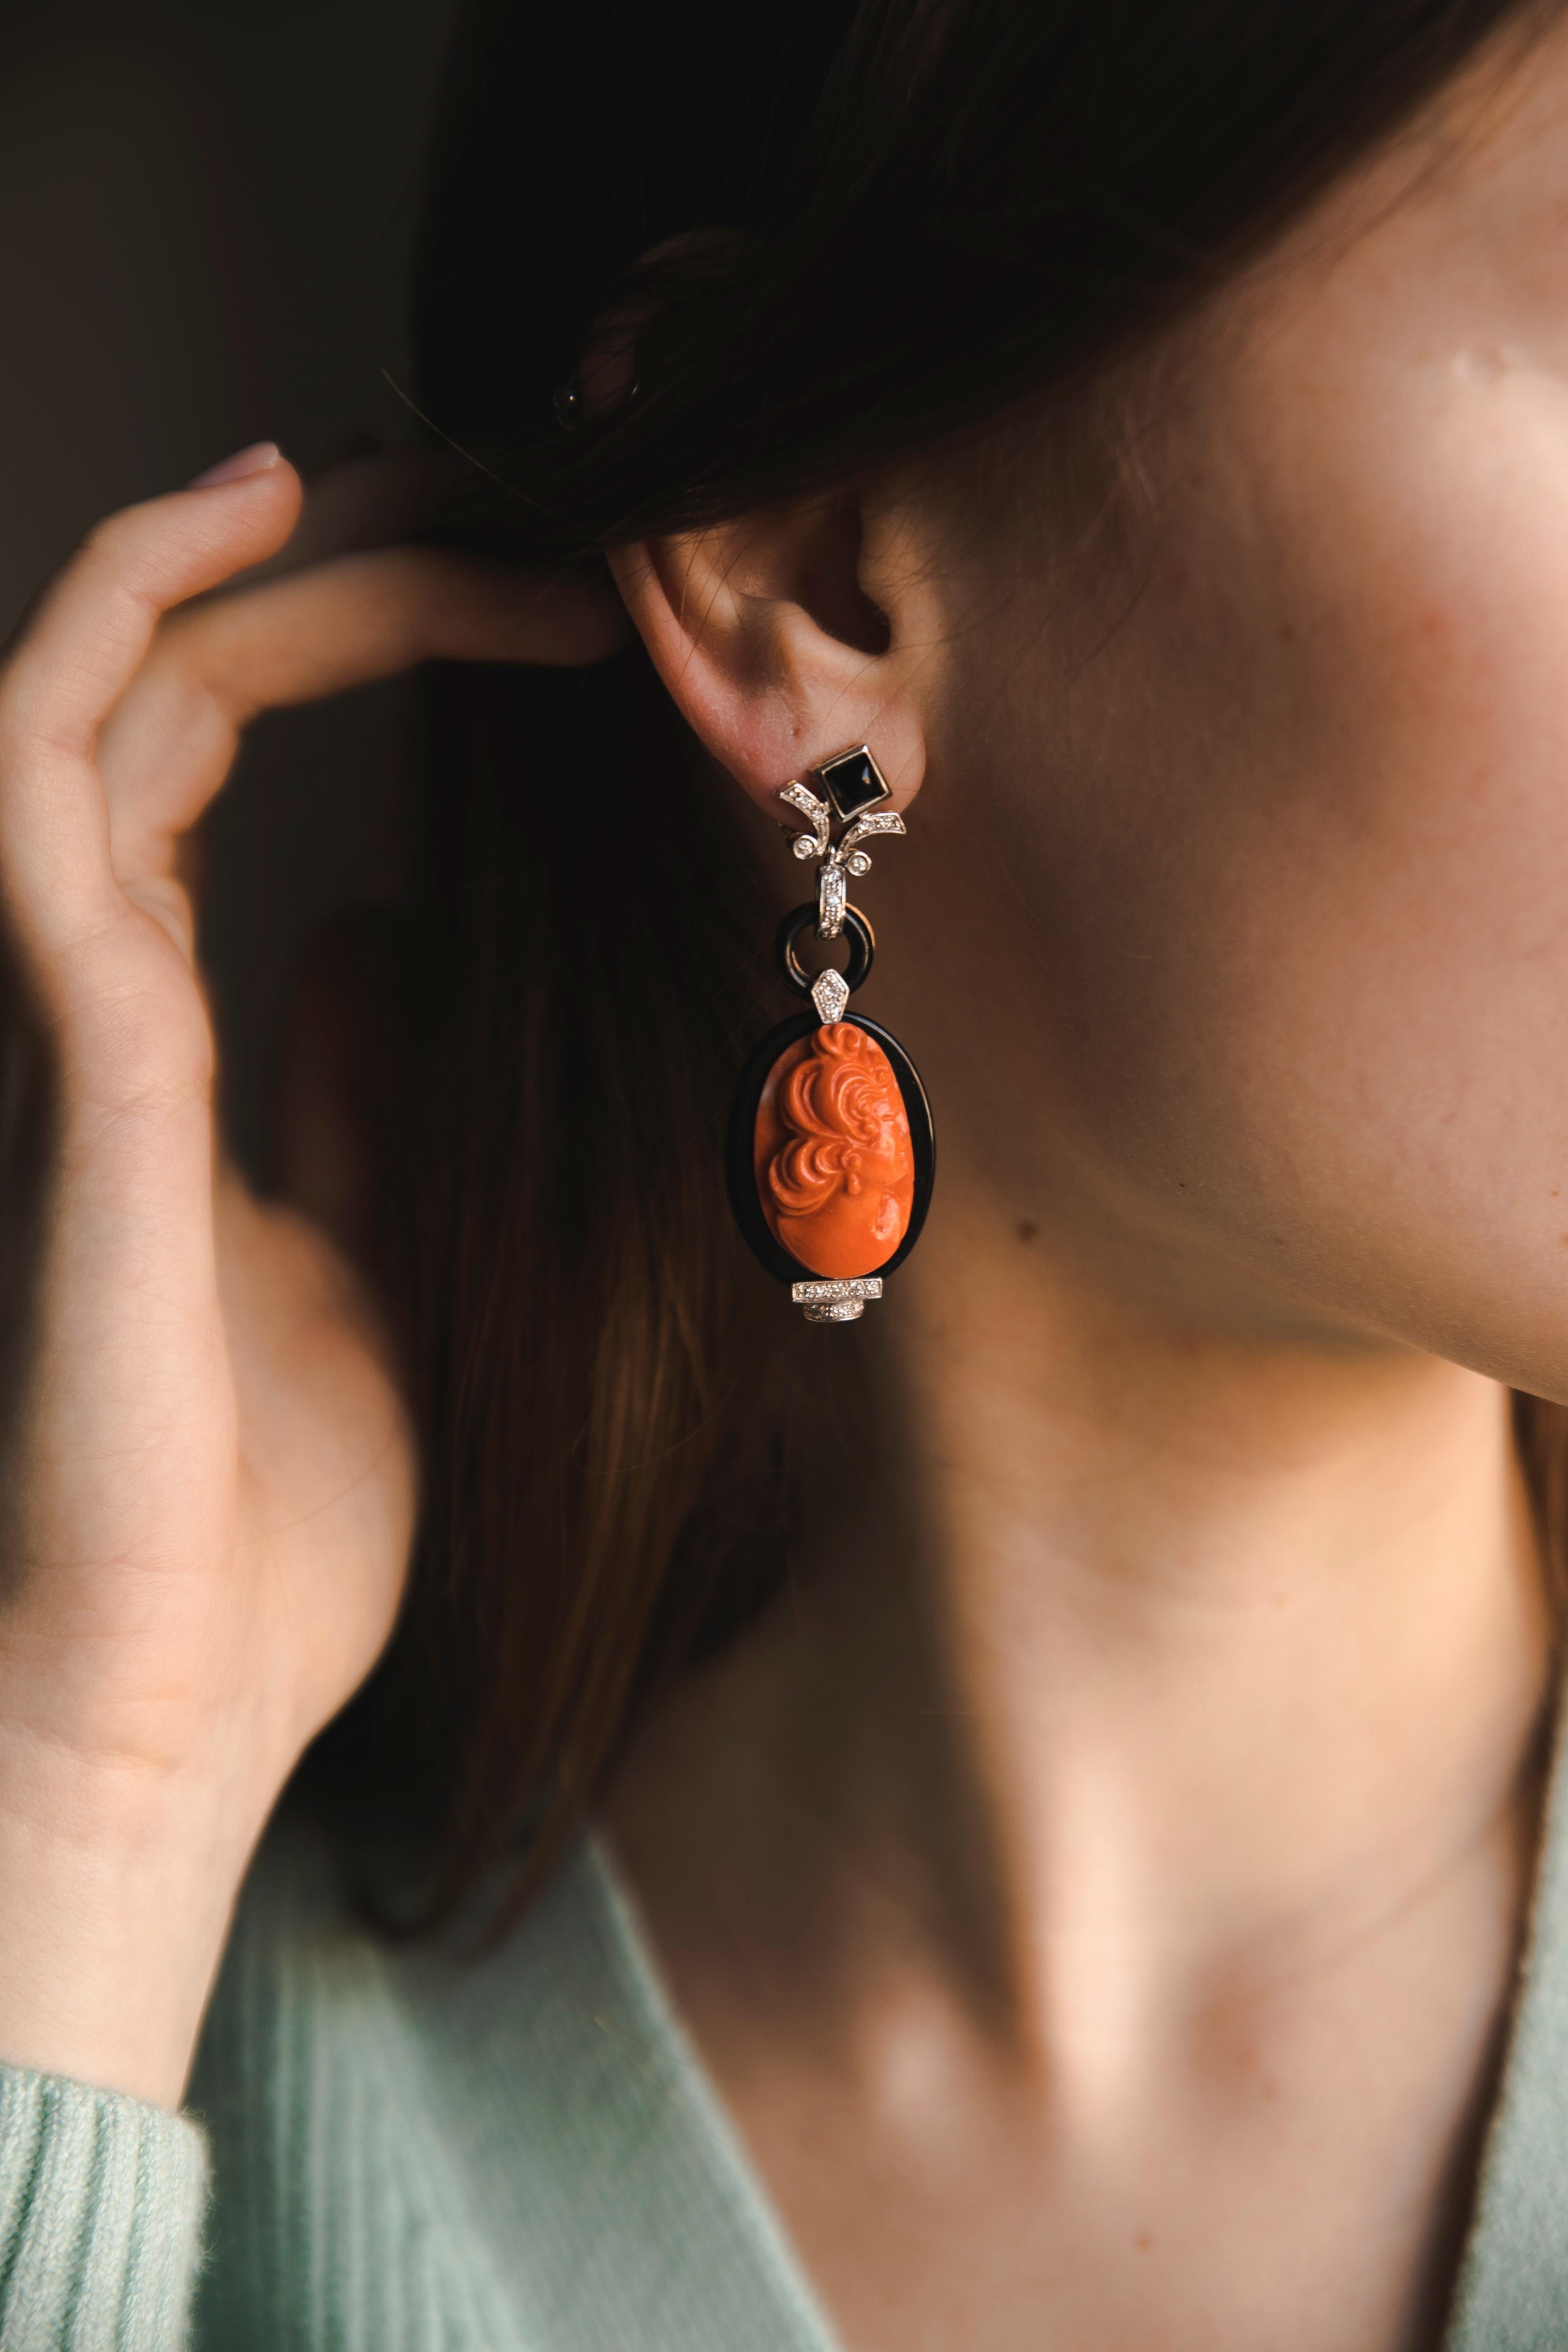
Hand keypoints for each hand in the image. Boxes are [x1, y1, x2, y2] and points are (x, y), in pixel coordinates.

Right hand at [0, 445, 620, 2106]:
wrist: (176, 1698)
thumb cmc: (266, 1524)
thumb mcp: (359, 1263)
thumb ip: (342, 1102)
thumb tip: (362, 949)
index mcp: (151, 1042)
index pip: (207, 760)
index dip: (343, 642)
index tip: (525, 593)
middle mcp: (82, 1001)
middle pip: (168, 693)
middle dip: (318, 567)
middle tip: (484, 480)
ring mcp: (56, 1021)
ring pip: (89, 693)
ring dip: (234, 559)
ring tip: (375, 460)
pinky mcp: (71, 1056)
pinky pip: (45, 779)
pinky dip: (129, 623)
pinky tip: (256, 525)